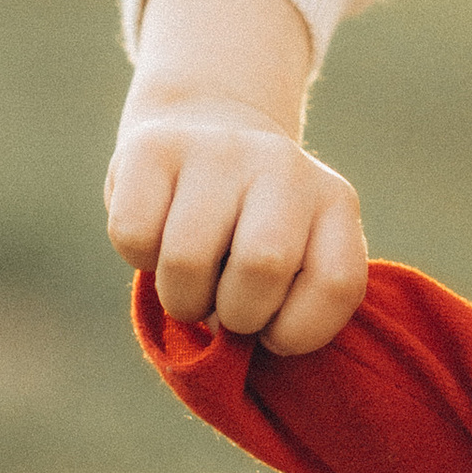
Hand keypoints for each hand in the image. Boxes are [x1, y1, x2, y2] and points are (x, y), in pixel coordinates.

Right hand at [104, 0, 368, 353]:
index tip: (272, 327)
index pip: (338, 283)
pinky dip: (138, 258)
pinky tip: (158, 234)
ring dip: (181, 297)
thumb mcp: (294, 257)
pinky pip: (133, 236)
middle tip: (224, 302)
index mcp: (335, 202)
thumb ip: (287, 305)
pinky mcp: (153, 147)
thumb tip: (233, 346)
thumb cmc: (247, 227)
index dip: (296, 331)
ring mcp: (219, 150)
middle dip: (235, 314)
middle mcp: (285, 166)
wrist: (204, 126)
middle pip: (263, 266)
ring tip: (190, 279)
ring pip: (187, 259)